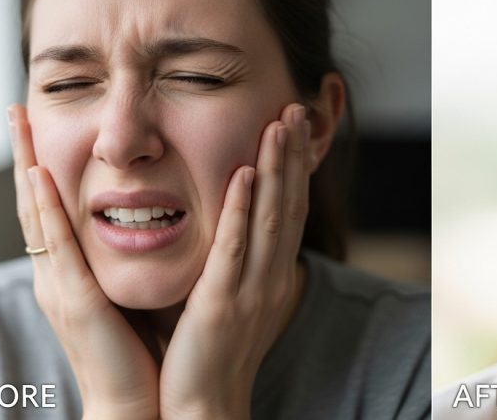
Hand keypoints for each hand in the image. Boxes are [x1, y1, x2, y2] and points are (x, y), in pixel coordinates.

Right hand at [9, 105, 160, 419]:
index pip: (50, 209)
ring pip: (36, 216)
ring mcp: (59, 287)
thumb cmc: (138, 352)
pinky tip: (40, 176)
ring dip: (26, 165)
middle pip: (32, 204)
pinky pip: (58, 248)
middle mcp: (55, 276)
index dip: (38, 167)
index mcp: (70, 274)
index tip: (35, 125)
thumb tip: (144, 225)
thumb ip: (123, 262)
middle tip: (13, 110)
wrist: (135, 404)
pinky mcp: (75, 301)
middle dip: (22, 155)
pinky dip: (46, 210)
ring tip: (19, 123)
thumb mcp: (124, 294)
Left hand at [158, 103, 310, 418]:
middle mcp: (270, 278)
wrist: (202, 409)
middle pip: (288, 205)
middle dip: (291, 155)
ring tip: (277, 123)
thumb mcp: (233, 301)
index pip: (289, 210)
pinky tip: (244, 174)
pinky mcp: (221, 303)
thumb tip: (235, 228)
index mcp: (272, 276)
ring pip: (268, 217)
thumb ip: (236, 263)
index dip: (293, 167)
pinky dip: (241, 209)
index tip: (291, 126)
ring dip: (274, 168)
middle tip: (294, 107)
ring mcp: (250, 290)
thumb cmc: (208, 356)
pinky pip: (234, 248)